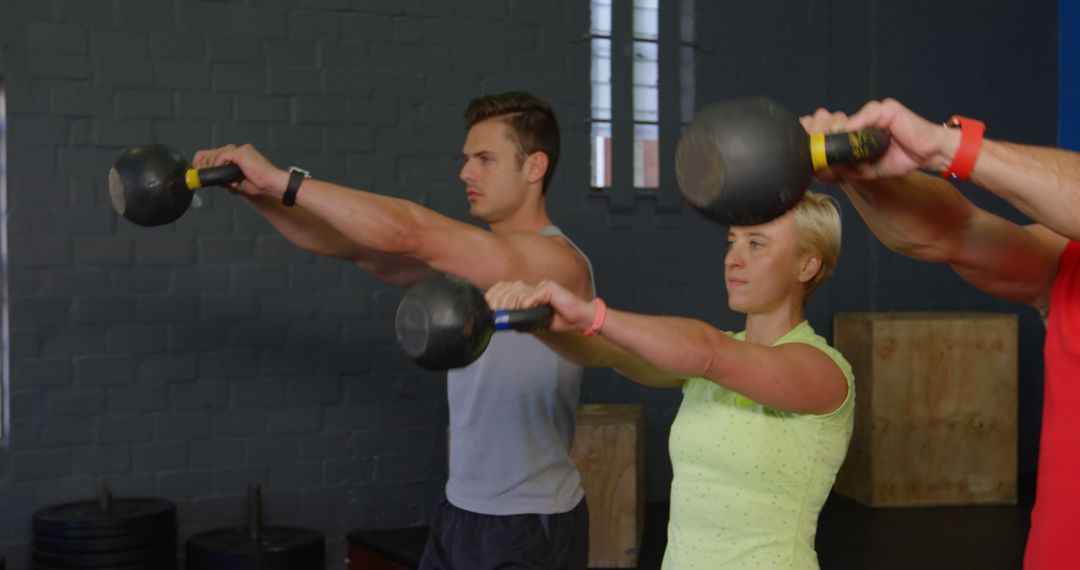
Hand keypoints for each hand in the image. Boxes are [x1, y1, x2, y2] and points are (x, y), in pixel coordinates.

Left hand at [191, 144, 289, 198]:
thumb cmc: (261, 184)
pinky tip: (220, 172)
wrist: (272, 183)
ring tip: (214, 175)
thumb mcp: (239, 183)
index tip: (199, 169)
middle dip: (205, 163)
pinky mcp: (241, 153)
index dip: (206, 160)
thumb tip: (217, 180)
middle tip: (201, 173)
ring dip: (212, 165)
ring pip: (217, 153)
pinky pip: (222, 156)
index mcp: (241, 156)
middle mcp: (240, 151)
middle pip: (214, 151)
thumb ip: (228, 179)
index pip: (218, 153)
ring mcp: (241, 150)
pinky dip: (218, 164)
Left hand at [485, 280, 595, 332]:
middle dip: (501, 302)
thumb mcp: (536, 322)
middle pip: (509, 289)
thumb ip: (522, 319)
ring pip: (519, 293)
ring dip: (515, 305)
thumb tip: (506, 324)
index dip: (494, 295)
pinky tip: (529, 308)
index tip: (489, 306)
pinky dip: (529, 304)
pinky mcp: (549, 287)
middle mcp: (532, 286)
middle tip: (500, 312)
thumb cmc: (559, 319)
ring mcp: (540, 285)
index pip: (505, 288)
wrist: (579, 319)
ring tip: (516, 313)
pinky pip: (532, 296)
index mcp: (528, 292)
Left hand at [801, 99, 960, 180]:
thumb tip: (820, 175)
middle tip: (811, 147)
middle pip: (828, 122)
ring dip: (833, 134)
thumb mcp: (865, 171)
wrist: (926, 155)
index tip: (797, 144)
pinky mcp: (885, 109)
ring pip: (843, 120)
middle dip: (817, 134)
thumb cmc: (898, 160)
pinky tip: (849, 137)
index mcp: (851, 133)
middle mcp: (858, 121)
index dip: (811, 134)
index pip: (825, 130)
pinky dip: (854, 128)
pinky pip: (864, 117)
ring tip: (829, 146)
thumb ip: (844, 172)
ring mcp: (870, 113)